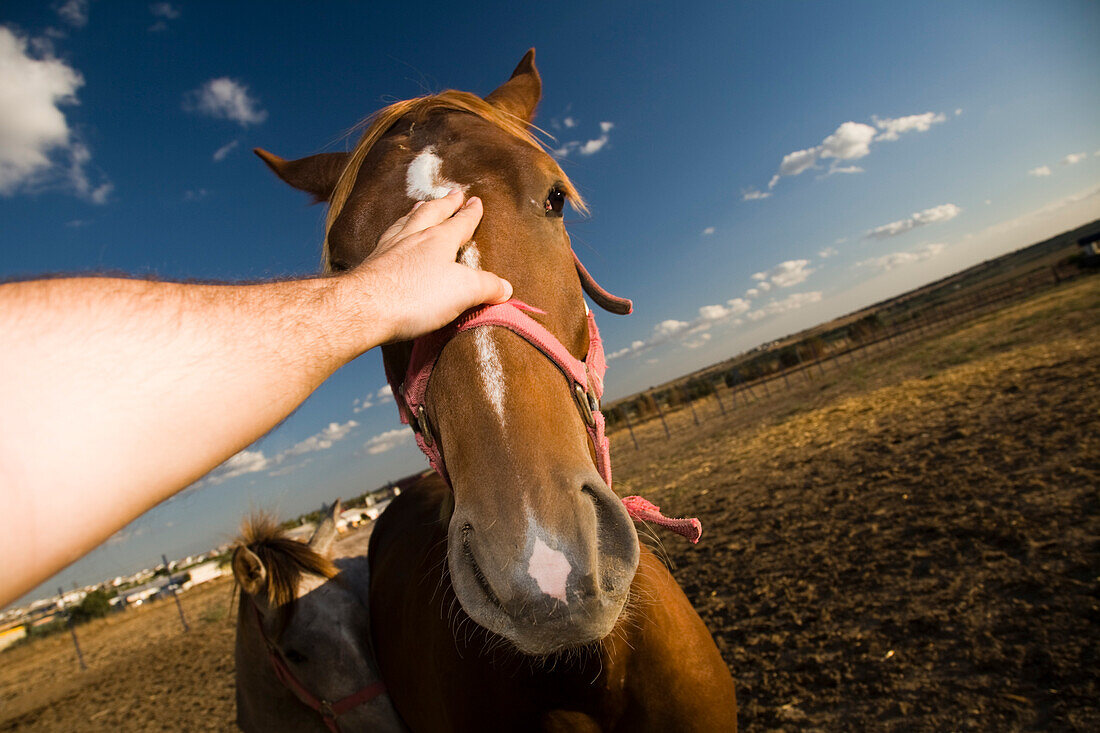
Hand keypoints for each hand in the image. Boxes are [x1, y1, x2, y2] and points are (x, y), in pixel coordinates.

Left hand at [346, 189, 512, 343]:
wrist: (364, 307)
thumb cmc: (416, 295)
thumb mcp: (463, 291)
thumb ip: (486, 286)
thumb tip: (505, 287)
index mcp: (439, 240)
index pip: (460, 222)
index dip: (470, 213)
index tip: (476, 201)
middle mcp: (414, 237)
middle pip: (431, 213)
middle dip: (445, 204)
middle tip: (453, 193)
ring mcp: (389, 248)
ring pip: (406, 221)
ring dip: (417, 211)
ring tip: (421, 204)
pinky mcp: (372, 264)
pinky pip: (387, 237)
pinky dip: (395, 230)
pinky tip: (392, 235)